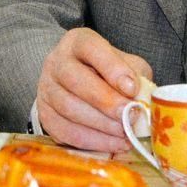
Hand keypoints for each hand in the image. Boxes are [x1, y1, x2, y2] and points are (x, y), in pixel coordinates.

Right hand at [35, 28, 152, 153]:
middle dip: (106, 101)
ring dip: (101, 125)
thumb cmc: (107, 72)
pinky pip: (65, 131)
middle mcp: (56, 62)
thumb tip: (142, 101)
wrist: (77, 82)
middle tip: (130, 116)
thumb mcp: (126, 64)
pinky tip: (114, 144)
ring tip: (125, 133)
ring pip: (68, 108)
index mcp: (77, 42)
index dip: (112, 68)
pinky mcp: (44, 115)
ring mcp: (46, 89)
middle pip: (75, 80)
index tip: (132, 88)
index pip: (91, 48)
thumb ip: (136, 76)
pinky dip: (92, 141)